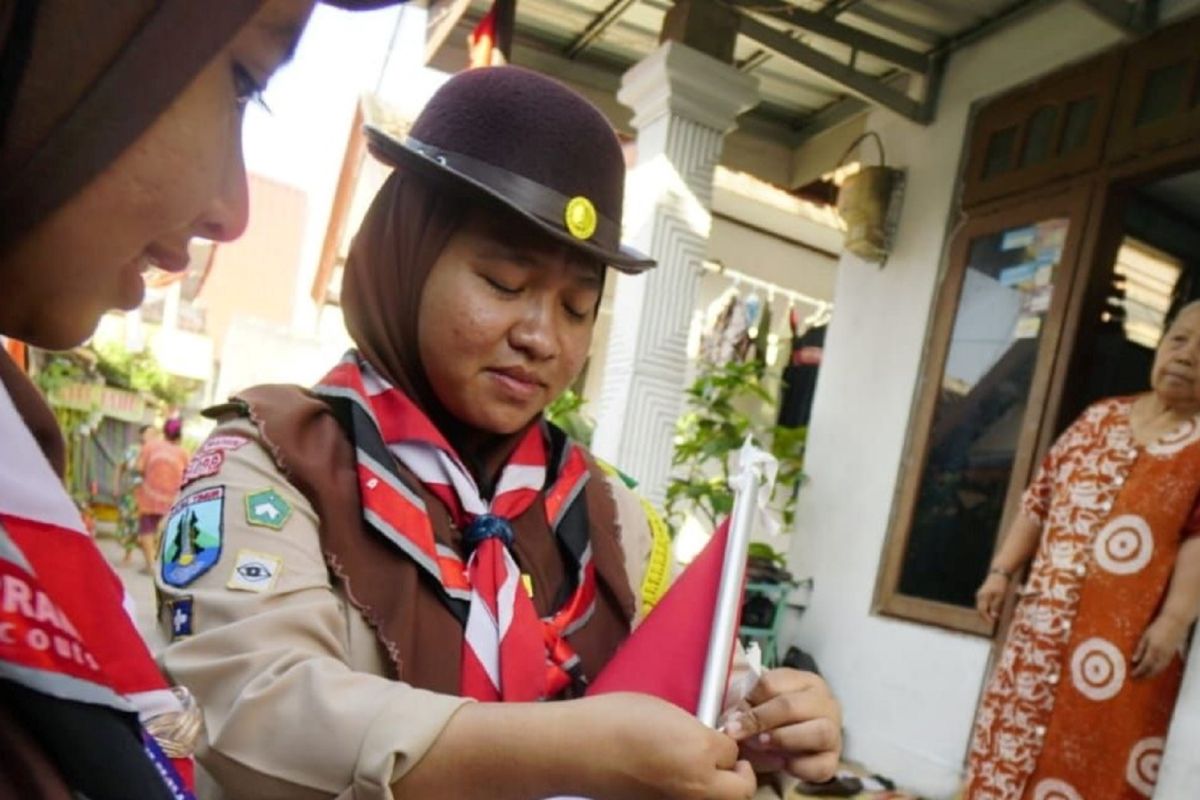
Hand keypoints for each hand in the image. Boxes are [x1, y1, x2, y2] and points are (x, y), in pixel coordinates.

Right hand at [578, 692, 755, 799]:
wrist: (576, 750)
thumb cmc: (615, 720)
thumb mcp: (664, 712)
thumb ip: (693, 732)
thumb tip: (705, 744)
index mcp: (700, 752)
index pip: (733, 752)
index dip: (725, 742)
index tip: (716, 737)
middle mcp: (697, 787)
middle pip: (741, 791)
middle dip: (740, 777)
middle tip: (728, 764)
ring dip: (718, 791)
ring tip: (701, 775)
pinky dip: (690, 795)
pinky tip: (673, 782)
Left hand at [721, 668, 840, 783]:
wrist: (792, 742)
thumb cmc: (772, 716)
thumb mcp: (756, 703)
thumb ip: (744, 706)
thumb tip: (733, 721)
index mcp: (803, 681)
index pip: (772, 683)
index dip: (748, 700)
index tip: (730, 718)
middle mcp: (825, 702)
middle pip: (792, 706)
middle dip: (760, 720)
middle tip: (738, 733)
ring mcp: (834, 731)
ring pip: (817, 732)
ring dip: (783, 739)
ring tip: (762, 744)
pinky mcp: (833, 760)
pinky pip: (821, 766)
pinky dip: (799, 767)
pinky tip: (783, 764)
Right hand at [975, 573, 1008, 622]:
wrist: (998, 574)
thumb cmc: (1001, 585)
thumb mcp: (1000, 596)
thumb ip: (996, 606)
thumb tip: (993, 616)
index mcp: (983, 597)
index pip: (982, 611)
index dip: (986, 618)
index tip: (992, 623)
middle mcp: (979, 596)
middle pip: (980, 610)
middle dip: (985, 617)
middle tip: (993, 622)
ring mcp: (980, 594)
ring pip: (981, 607)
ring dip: (985, 613)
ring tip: (993, 617)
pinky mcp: (982, 594)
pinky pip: (982, 604)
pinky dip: (986, 608)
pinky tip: (992, 610)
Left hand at [1132, 614, 1188, 678]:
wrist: (1174, 623)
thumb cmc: (1157, 628)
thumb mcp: (1145, 637)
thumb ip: (1140, 649)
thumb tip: (1134, 660)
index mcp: (1153, 651)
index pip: (1145, 665)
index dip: (1138, 672)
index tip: (1132, 675)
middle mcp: (1161, 656)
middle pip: (1153, 670)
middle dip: (1145, 675)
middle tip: (1137, 678)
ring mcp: (1168, 656)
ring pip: (1160, 669)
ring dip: (1152, 674)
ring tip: (1144, 676)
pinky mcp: (1172, 655)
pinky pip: (1164, 666)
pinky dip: (1158, 670)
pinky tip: (1154, 670)